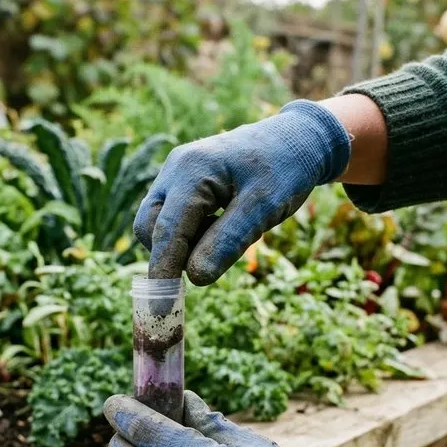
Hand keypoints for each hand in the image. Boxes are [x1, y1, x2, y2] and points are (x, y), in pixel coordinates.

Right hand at [133, 100, 351, 283]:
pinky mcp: (182, 181)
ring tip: (228, 232)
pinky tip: (223, 224)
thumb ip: (228, 242)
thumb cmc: (285, 170)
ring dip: (184, 242)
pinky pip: (173, 215)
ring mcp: (175, 173)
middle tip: (212, 263)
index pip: (167, 230)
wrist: (297, 139)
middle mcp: (175, 169)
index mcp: (192, 171)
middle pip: (149, 226)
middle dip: (170, 255)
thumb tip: (195, 278)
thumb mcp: (263, 208)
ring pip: (158, 222)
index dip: (163, 270)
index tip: (161, 307)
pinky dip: (191, 231)